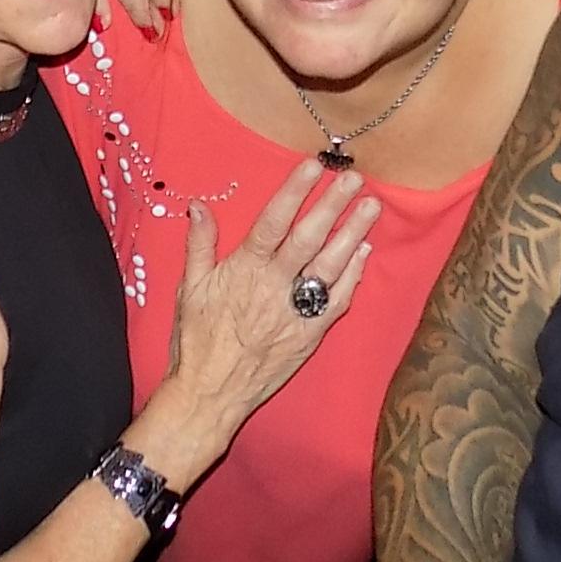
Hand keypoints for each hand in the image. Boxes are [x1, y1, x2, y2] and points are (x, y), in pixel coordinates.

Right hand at [163, 161, 380, 441]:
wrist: (209, 394)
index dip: (295, 191)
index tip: (313, 167)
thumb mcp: (189, 287)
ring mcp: (296, 311)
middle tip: (355, 179)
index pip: (274, 220)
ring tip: (371, 206)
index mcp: (245, 269)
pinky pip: (337, 300)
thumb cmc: (196, 341)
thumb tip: (198, 206)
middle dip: (334, 205)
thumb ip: (199, 244)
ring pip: (331, 265)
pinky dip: (353, 275)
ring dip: (353, 233)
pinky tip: (364, 252)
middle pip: (309, 237)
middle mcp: (274, 285)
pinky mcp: (309, 334)